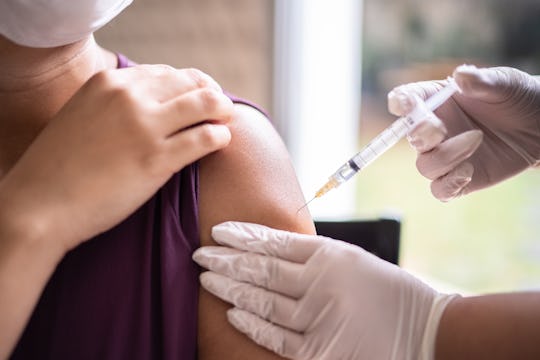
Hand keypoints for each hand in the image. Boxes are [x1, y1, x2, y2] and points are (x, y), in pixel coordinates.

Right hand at [0, 65, 232, 250]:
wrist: (40, 205)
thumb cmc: (61, 167)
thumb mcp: (84, 116)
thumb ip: (116, 105)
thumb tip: (153, 105)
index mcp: (110, 82)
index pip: (167, 73)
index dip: (189, 85)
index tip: (198, 99)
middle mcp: (129, 96)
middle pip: (191, 82)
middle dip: (211, 94)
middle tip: (219, 109)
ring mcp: (144, 126)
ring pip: (206, 103)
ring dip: (222, 110)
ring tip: (224, 123)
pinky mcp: (157, 158)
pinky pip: (206, 138)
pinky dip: (220, 137)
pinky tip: (220, 143)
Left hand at [193, 221, 456, 359]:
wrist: (426, 330)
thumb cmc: (388, 291)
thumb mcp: (351, 260)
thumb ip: (312, 256)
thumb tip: (270, 250)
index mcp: (329, 255)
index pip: (273, 242)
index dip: (242, 236)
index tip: (218, 231)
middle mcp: (319, 283)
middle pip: (260, 269)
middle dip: (225, 260)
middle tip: (201, 254)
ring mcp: (318, 318)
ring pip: (261, 301)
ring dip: (230, 288)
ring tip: (207, 278)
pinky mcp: (319, 351)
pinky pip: (276, 336)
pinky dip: (252, 324)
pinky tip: (233, 313)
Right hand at [387, 65, 539, 200]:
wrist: (539, 125)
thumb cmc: (516, 98)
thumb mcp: (504, 83)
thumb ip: (481, 81)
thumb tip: (461, 75)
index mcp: (435, 101)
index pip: (405, 101)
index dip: (400, 103)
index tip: (405, 105)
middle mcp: (434, 130)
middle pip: (410, 137)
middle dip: (420, 134)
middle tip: (439, 127)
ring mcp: (444, 156)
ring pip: (425, 166)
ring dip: (445, 157)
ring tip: (476, 140)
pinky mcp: (458, 179)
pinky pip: (440, 190)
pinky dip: (449, 184)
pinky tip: (468, 172)